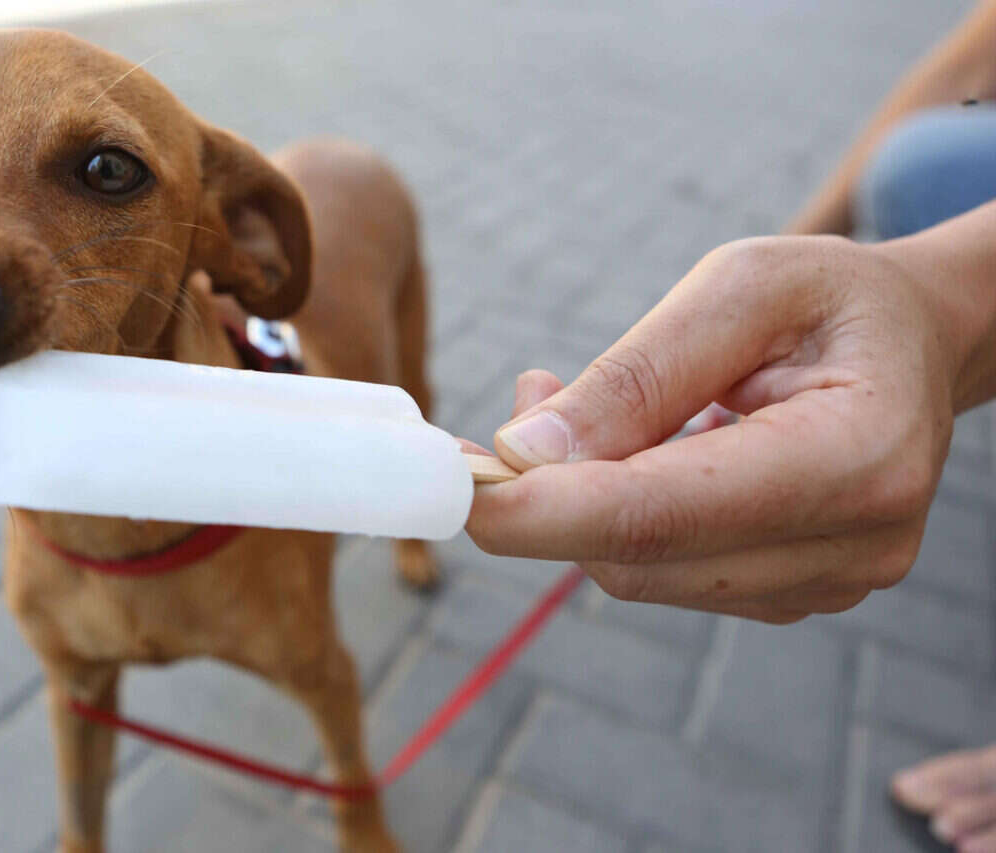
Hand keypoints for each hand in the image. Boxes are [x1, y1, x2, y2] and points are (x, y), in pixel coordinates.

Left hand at [466, 235, 966, 622]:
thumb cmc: (829, 302)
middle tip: (522, 398)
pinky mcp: (789, 594)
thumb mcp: (739, 288)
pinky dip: (615, 516)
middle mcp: (853, 544)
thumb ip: (637, 373)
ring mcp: (824, 584)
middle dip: (548, 496)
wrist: (912, 345)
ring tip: (581, 405)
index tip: (457, 494)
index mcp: (857, 456)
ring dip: (580, 500)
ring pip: (639, 572)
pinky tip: (627, 447)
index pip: (666, 515)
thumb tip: (524, 452)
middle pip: (640, 558)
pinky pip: (663, 570)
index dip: (547, 512)